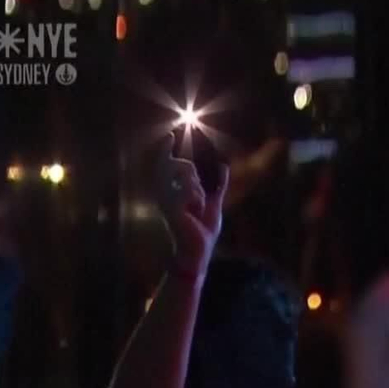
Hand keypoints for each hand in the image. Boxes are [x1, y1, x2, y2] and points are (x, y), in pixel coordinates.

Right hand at [154, 140, 227, 279]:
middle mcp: (165, 193)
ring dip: (198, 186)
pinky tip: (194, 211)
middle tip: (197, 188)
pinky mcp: (171, 205)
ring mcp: (166, 199)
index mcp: (172, 191)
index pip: (165, 165)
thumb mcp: (214, 204)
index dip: (166, 150)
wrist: (198, 252)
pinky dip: (197, 197)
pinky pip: (188, 188)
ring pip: (185, 172)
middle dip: (188, 168)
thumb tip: (223, 167)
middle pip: (174, 163)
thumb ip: (218, 186)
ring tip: (197, 204)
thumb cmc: (202, 231)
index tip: (170, 136)